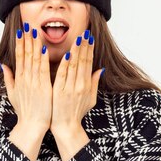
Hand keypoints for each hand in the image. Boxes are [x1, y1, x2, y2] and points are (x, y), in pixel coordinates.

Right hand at [0, 23, 51, 135]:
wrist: (31, 125)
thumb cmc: (25, 111)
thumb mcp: (13, 94)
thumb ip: (9, 78)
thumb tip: (4, 65)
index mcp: (19, 79)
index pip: (19, 56)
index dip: (20, 43)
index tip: (21, 31)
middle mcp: (25, 78)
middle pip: (25, 54)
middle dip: (27, 39)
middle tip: (28, 25)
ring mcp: (33, 82)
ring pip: (34, 59)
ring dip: (35, 44)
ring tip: (36, 31)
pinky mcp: (43, 87)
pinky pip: (43, 70)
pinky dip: (44, 58)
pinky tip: (45, 48)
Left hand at [50, 30, 103, 160]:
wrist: (66, 127)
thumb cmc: (76, 113)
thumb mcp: (90, 99)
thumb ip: (94, 83)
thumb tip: (100, 69)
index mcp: (86, 85)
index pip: (88, 63)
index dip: (89, 50)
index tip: (89, 38)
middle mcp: (79, 85)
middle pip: (82, 62)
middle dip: (83, 47)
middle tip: (84, 33)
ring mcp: (69, 88)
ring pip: (73, 66)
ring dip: (74, 51)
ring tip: (76, 38)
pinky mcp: (59, 92)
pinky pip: (62, 76)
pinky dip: (64, 65)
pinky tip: (66, 55)